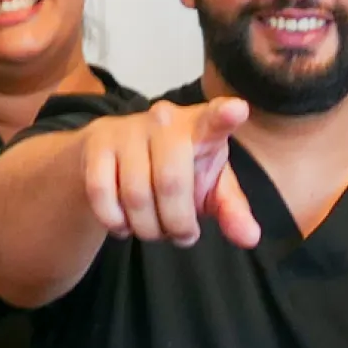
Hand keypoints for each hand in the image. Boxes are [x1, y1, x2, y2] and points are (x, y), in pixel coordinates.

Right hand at [79, 98, 261, 247]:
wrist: (116, 155)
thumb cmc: (176, 170)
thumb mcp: (208, 187)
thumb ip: (231, 209)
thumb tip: (250, 238)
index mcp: (201, 128)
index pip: (215, 119)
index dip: (225, 115)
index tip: (238, 110)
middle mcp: (165, 120)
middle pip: (171, 183)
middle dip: (177, 223)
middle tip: (181, 235)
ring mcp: (127, 130)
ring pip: (135, 195)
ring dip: (147, 228)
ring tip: (155, 230)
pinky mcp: (97, 144)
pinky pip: (102, 194)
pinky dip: (115, 222)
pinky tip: (124, 224)